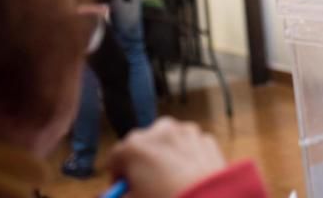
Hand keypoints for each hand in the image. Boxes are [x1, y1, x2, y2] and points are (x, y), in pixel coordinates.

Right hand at [107, 118, 226, 197]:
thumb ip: (121, 197)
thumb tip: (116, 196)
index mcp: (134, 147)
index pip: (116, 157)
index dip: (118, 176)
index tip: (123, 189)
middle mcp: (159, 132)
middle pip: (143, 146)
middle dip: (142, 163)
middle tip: (146, 184)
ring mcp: (186, 132)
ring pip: (169, 142)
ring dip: (166, 156)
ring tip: (171, 181)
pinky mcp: (206, 140)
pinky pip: (190, 147)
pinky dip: (188, 158)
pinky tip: (190, 178)